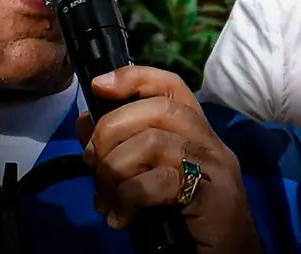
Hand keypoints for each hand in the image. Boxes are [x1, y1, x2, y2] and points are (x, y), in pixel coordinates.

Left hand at [76, 65, 261, 253]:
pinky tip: (122, 218)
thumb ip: (121, 151)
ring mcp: (216, 168)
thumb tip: (84, 122)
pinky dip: (130, 197)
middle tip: (92, 164)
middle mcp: (211, 143)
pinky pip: (160, 181)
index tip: (99, 85)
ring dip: (114, 171)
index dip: (134, 77)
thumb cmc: (187, 223)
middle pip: (158, 109)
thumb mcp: (148, 181)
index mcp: (197, 135)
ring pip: (153, 142)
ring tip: (107, 200)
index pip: (171, 86)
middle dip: (111, 131)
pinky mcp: (214, 197)